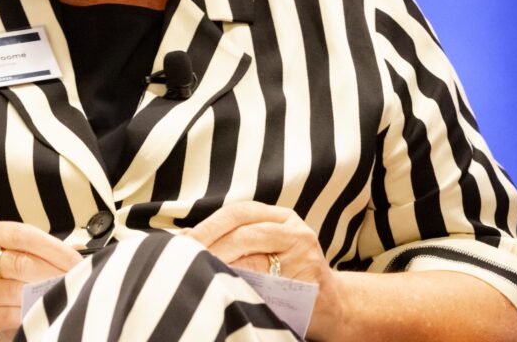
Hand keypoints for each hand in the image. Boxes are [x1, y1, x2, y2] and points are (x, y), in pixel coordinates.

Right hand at [0, 221, 81, 341]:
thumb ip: (24, 248)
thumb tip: (73, 249)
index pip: (21, 234)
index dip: (53, 247)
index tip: (76, 259)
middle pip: (20, 263)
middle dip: (54, 273)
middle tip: (76, 280)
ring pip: (15, 292)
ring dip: (44, 296)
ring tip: (64, 296)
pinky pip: (5, 316)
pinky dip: (27, 315)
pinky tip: (41, 313)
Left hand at [183, 201, 347, 340]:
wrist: (333, 304)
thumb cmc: (289, 273)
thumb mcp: (269, 244)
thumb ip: (236, 236)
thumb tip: (185, 238)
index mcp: (282, 217)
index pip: (239, 212)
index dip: (209, 225)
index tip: (183, 239)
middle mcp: (296, 233)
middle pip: (244, 234)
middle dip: (210, 247)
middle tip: (184, 260)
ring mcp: (304, 261)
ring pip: (254, 262)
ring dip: (221, 269)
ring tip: (199, 274)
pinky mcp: (306, 288)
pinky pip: (266, 289)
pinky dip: (242, 290)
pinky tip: (225, 292)